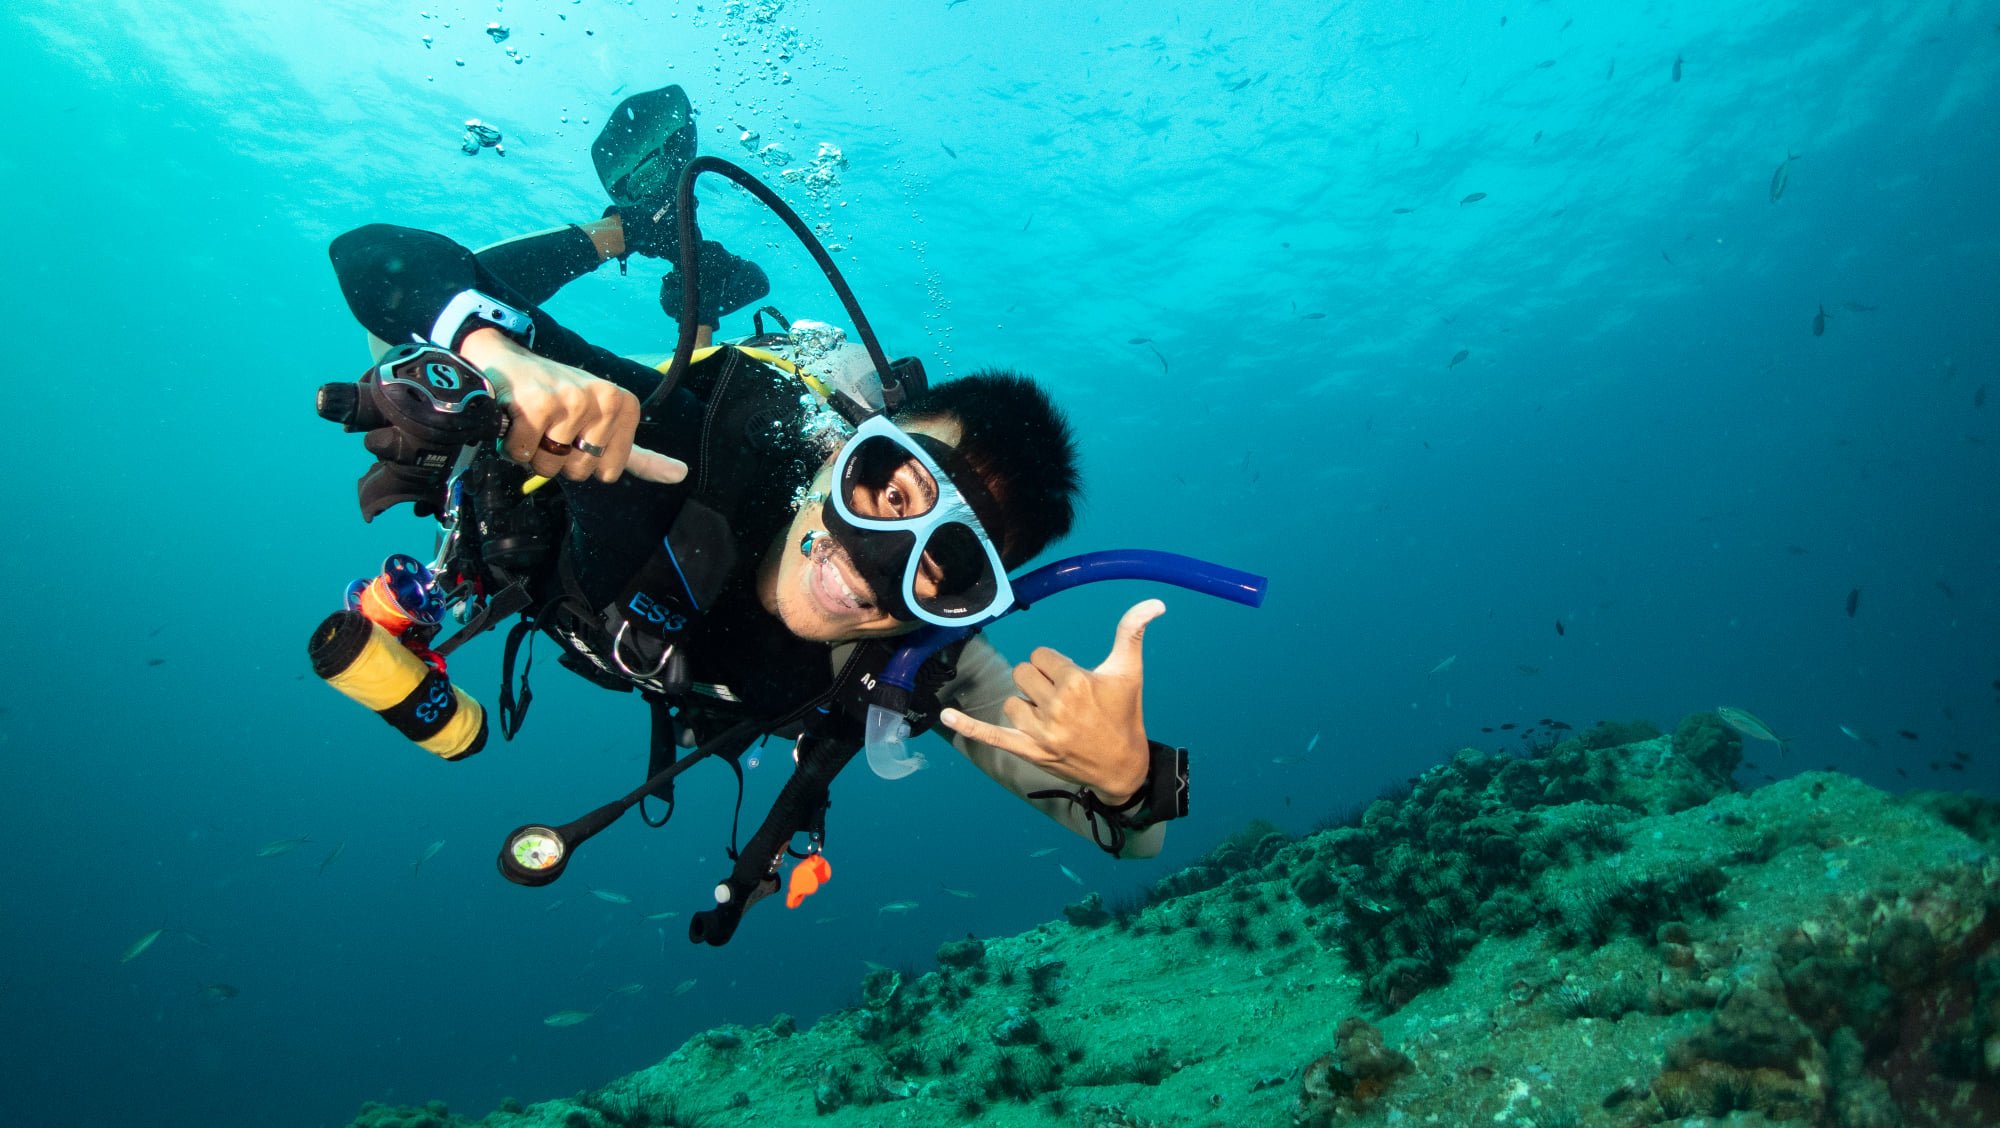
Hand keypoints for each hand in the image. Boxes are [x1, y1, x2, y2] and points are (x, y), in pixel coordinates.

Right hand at [459, 328, 686, 484]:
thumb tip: (681, 474)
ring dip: (532, 452)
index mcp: (625, 405)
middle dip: (557, 459)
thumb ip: (641, 455)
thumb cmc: (558, 400)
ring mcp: (572, 400)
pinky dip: (511, 445)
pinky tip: (515, 420)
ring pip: (550, 466)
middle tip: (549, 427)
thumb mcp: (607, 425)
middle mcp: (604, 398)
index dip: (582, 461)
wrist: (510, 364)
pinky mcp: (538, 405)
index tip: (574, 434)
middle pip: (579, 472)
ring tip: (533, 422)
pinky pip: (523, 454)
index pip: (607, 473)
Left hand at [939, 599, 1163, 803]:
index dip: (1055, 665)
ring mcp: (1040, 733)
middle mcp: (1056, 708)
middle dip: (1040, 681)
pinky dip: (968, 726)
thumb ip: (1132, 632)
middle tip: (1064, 698)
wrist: (1124, 767)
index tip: (1073, 680)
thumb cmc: (1125, 714)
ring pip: (1011, 700)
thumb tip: (1155, 602)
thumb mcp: (1129, 671)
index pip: (1041, 655)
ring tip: (1053, 717)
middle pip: (1023, 673)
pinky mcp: (1029, 751)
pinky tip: (947, 715)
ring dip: (1027, 705)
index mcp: (1076, 683)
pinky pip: (991, 735)